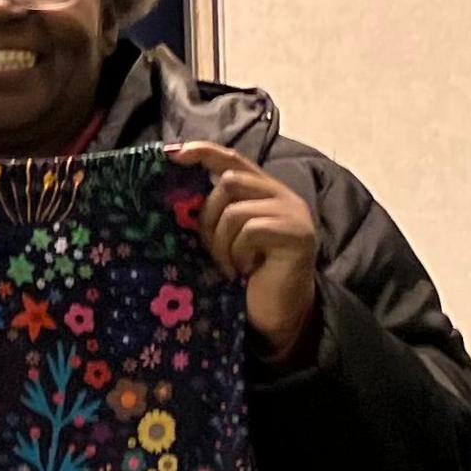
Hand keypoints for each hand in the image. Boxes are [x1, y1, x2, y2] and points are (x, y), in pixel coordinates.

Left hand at [173, 143, 321, 363]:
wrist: (276, 319)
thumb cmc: (246, 281)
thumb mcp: (225, 240)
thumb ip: (216, 213)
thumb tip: (179, 196)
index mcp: (264, 192)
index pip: (232, 159)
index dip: (203, 152)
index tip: (172, 155)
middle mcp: (282, 195)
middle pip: (229, 181)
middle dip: (209, 216)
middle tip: (212, 251)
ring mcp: (293, 213)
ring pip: (236, 208)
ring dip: (222, 241)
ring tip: (230, 266)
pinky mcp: (297, 233)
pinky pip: (250, 229)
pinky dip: (238, 252)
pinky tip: (245, 270)